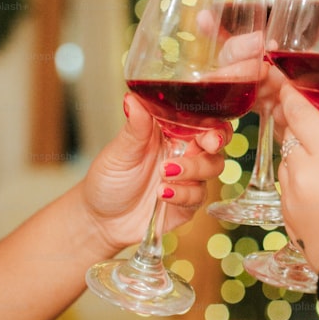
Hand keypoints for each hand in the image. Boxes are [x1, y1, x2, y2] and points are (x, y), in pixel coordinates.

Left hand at [80, 93, 230, 253]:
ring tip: (165, 173)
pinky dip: (183, 194)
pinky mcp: (188, 202)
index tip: (209, 126)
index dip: (211, 120)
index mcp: (169, 132)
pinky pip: (198, 195)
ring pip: (212, 166)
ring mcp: (188, 177)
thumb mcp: (119, 152)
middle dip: (216, 141)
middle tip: (208, 145)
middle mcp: (183, 151)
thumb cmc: (109, 180)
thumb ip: (134, 128)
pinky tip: (162, 194)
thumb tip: (133, 98)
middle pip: (215, 141)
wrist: (102, 220)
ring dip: (193, 168)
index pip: (199, 119)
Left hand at [267, 68, 318, 204]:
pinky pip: (289, 188)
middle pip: (291, 137)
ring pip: (287, 162)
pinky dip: (301, 183)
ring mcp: (291, 198)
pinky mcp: (287, 219)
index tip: (287, 85)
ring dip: (301, 158)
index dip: (292, 96)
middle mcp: (302, 174)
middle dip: (303, 131)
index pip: (300, 114)